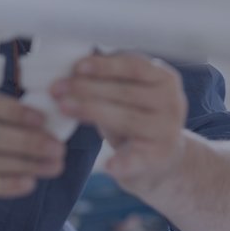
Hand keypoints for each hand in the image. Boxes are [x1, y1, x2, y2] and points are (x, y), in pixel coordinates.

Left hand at [49, 53, 187, 191]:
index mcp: (165, 79)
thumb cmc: (137, 116)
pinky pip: (138, 159)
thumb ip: (110, 78)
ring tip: (64, 107)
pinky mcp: (158, 158)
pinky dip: (123, 162)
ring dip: (91, 111)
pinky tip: (109, 165)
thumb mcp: (130, 92)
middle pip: (126, 92)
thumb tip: (73, 66)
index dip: (105, 65)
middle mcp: (172, 103)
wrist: (162, 158)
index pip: (134, 66)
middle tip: (57, 88)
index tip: (78, 66)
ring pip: (126, 119)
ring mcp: (167, 132)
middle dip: (87, 88)